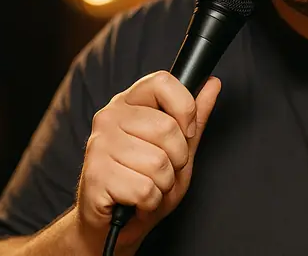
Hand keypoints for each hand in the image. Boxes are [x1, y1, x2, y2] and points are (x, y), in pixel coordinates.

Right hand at [74, 72, 220, 251]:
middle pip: (167, 128)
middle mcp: (109, 117)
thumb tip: (212, 83)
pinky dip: (149, 203)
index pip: (162, 82)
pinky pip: (145, 189)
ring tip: (148, 187)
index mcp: (129, 103)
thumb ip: (195, 117)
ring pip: (158, 163)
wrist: (114, 226)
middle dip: (177, 160)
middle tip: (161, 171)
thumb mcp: (178, 148)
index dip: (185, 108)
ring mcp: (98, 145)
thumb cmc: (145, 182)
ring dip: (163, 185)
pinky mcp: (95, 175)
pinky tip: (136, 201)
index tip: (186, 132)